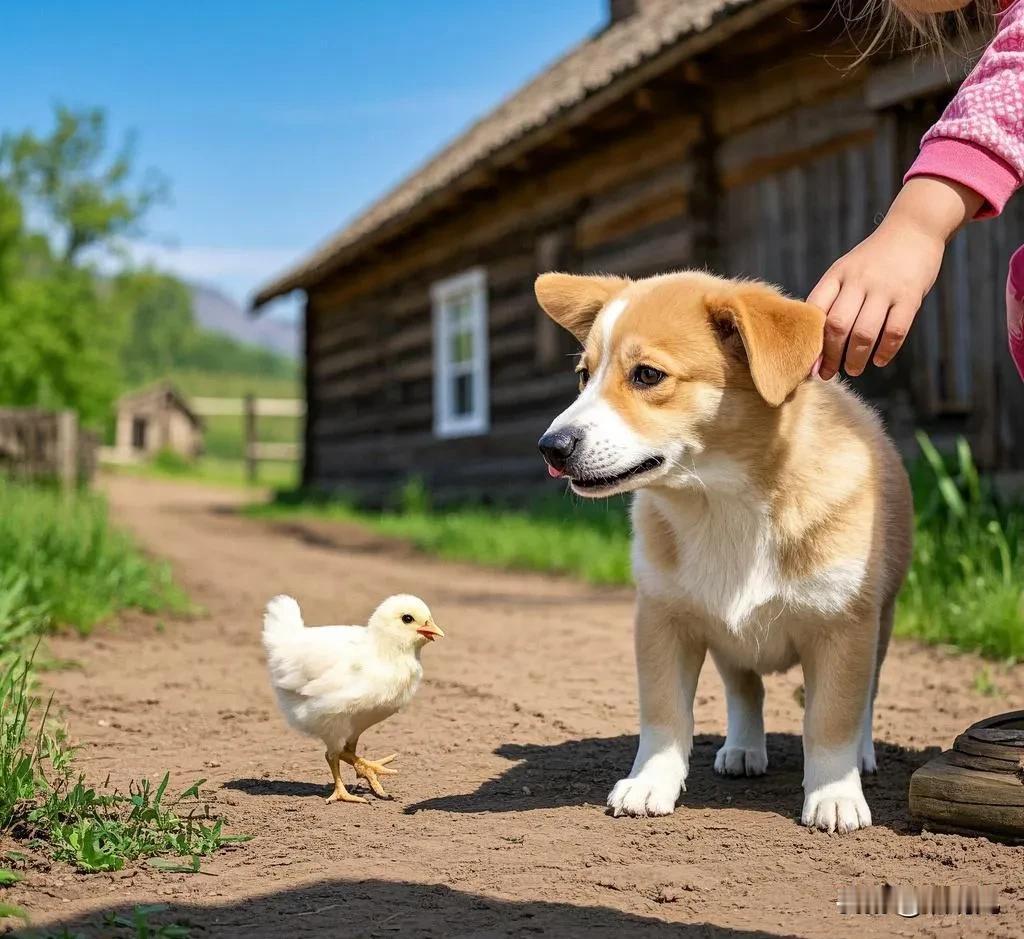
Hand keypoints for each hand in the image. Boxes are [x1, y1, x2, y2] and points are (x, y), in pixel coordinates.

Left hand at [808, 220, 943, 379]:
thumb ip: (831, 299)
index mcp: (837, 275)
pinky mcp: (910, 295)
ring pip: (864, 333)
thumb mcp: (845, 270)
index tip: (807, 363)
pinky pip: (896, 330)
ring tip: (853, 370)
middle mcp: (858, 281)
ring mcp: (885, 288)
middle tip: (829, 374)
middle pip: (838, 326)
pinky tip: (879, 361)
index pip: (815, 312)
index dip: (810, 341)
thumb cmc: (873, 260)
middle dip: (831, 356)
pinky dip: (886, 351)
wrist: (913, 228)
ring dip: (856, 359)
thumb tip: (816, 342)